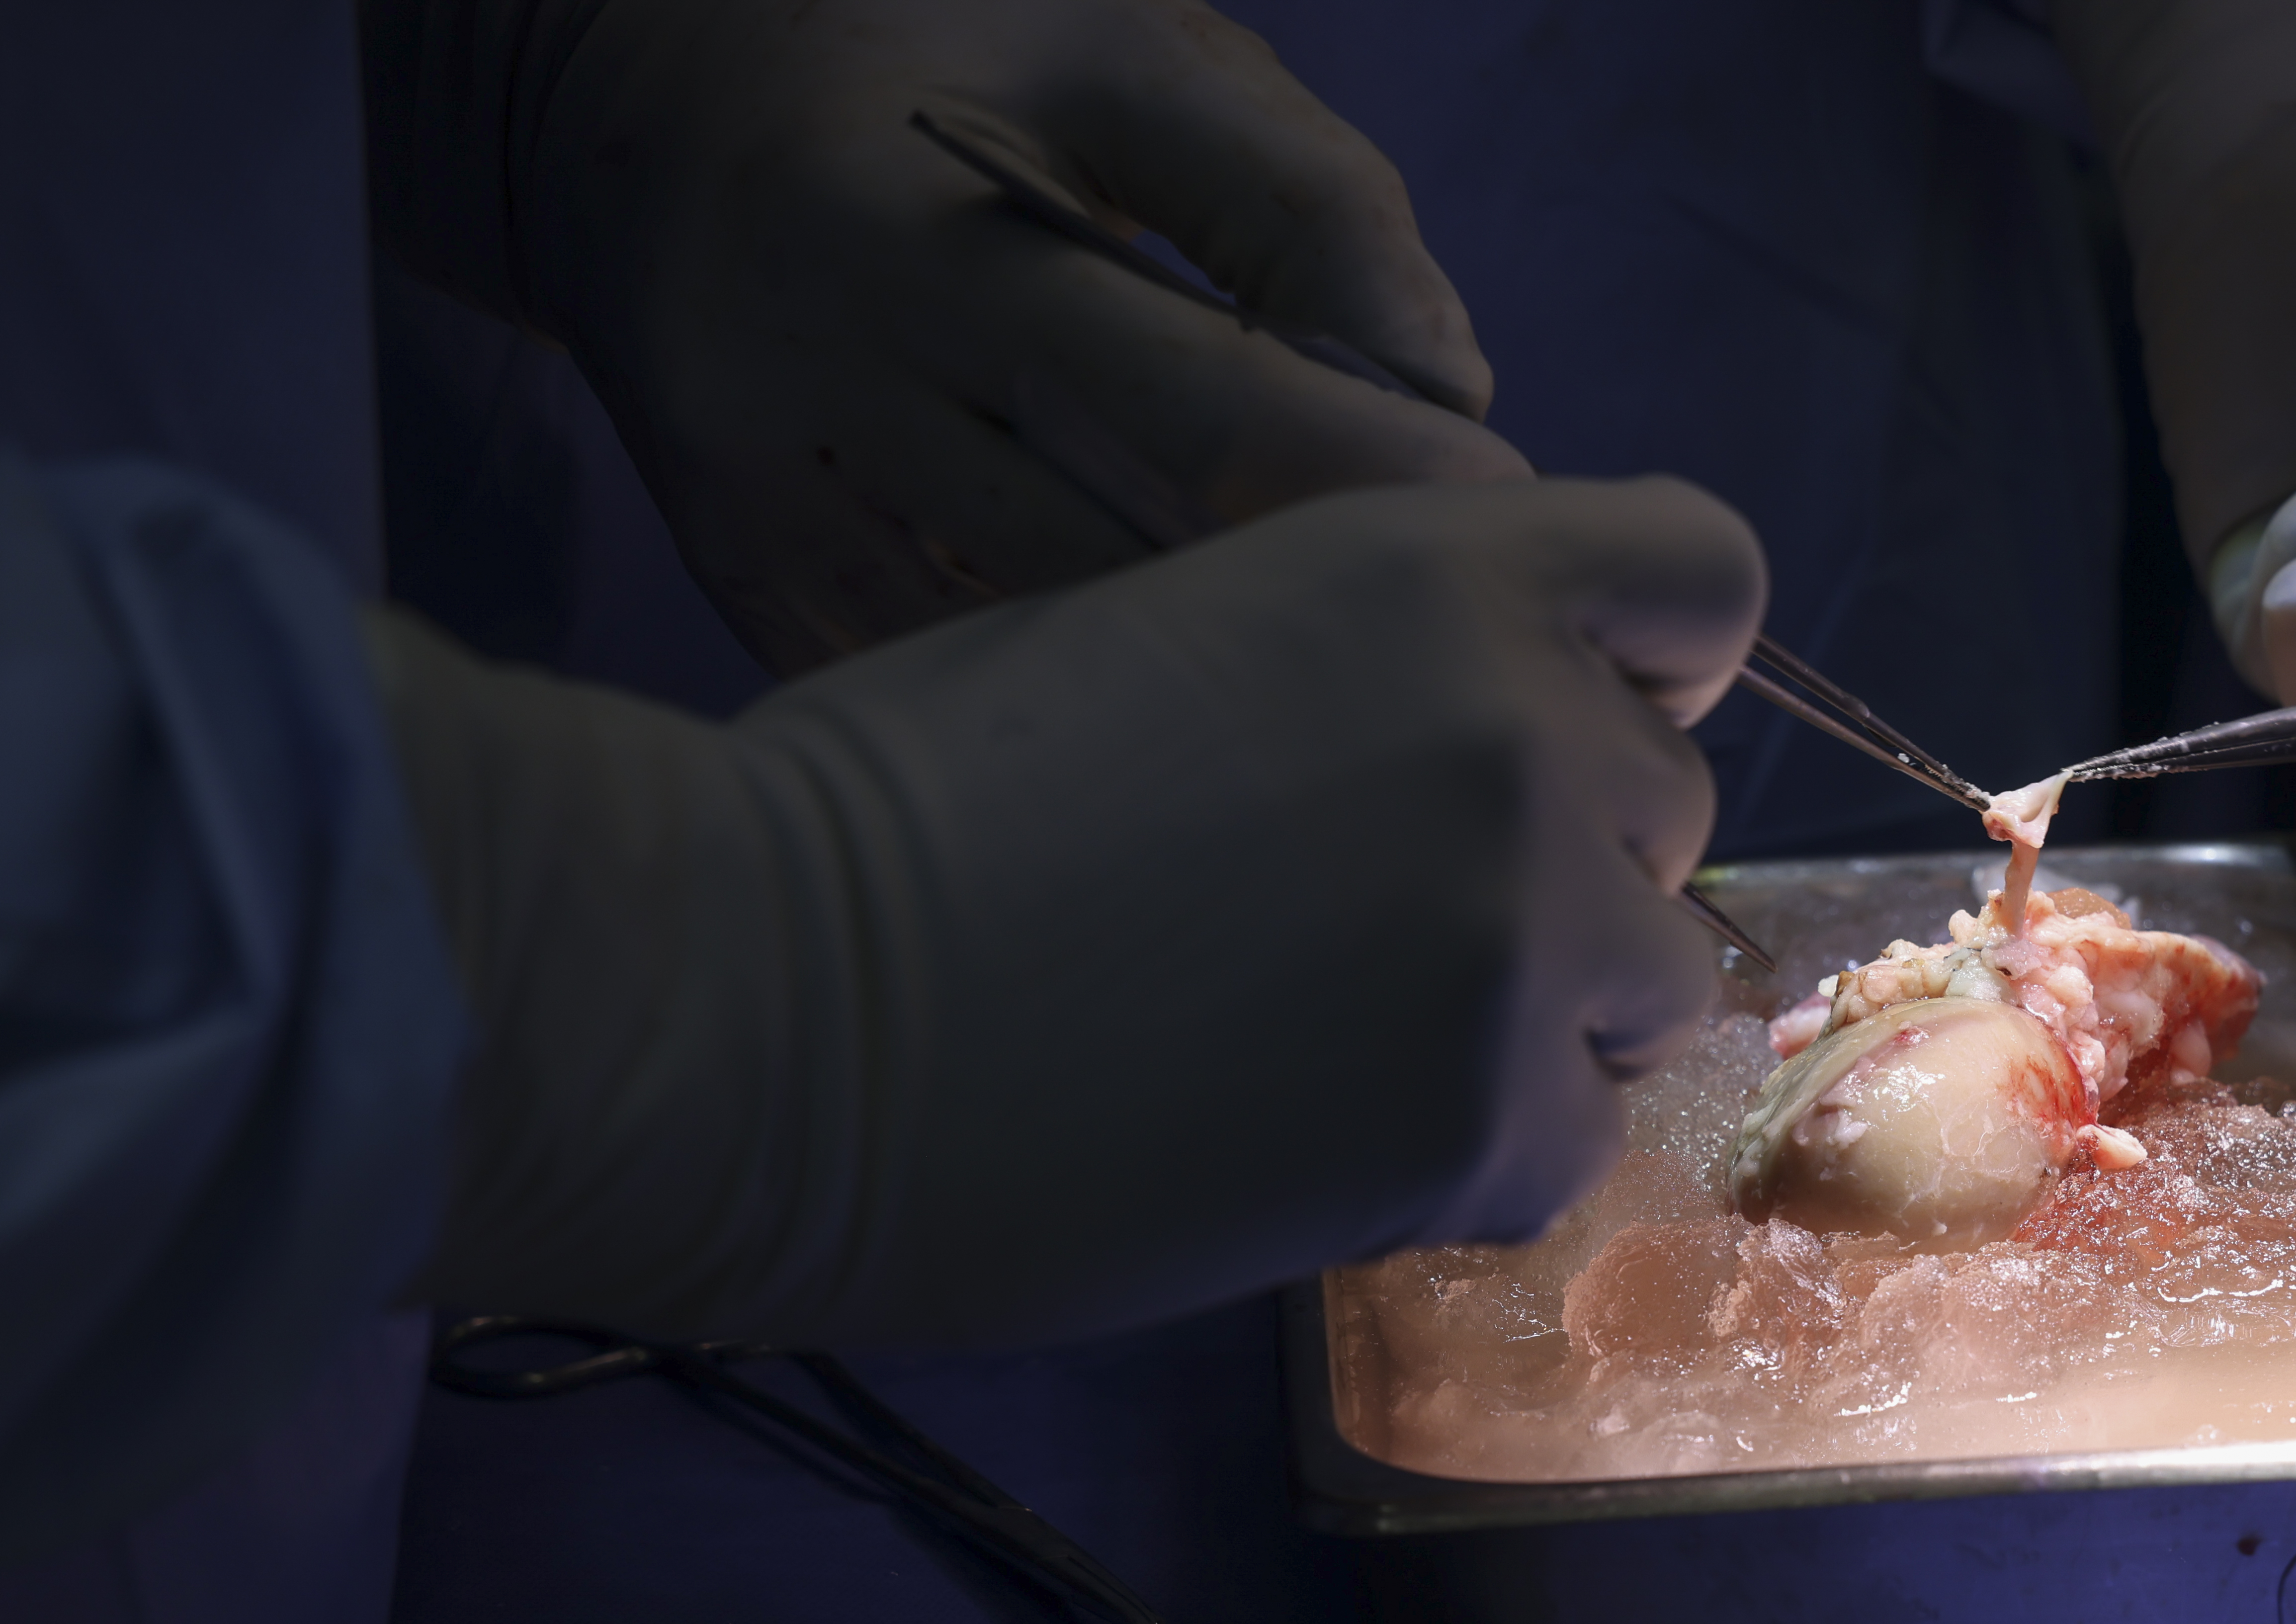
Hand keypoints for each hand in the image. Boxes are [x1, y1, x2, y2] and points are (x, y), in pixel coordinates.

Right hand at [363, 0, 1529, 672]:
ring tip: (1366, 694)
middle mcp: (825, 393)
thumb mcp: (1129, 57)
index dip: (1371, 483)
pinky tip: (1208, 731)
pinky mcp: (756, 606)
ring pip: (1055, 671)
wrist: (639, 126)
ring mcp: (779, 523)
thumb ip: (1308, 202)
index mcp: (917, 238)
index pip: (1194, 400)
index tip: (1506, 522)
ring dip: (1226, 704)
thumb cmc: (947, 65)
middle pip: (1131, 565)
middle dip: (1320, 617)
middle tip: (1473, 644)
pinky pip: (967, 709)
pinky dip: (1105, 733)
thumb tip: (1452, 389)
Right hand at [370, 477, 1762, 1344]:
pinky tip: (1306, 1148)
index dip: (1648, 663)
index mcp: (1430, 567)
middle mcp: (1517, 731)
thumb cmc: (901, 803)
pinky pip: (1571, 1147)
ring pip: (1643, 990)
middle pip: (1668, 808)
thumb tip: (1469, 749)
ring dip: (1529, 1023)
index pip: (1702, 571)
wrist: (765, 1004)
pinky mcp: (1487, 1125)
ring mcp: (1519, 937)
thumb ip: (1363, 662)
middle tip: (1356, 927)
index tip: (1561, 731)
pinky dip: (1472, 1164)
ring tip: (1327, 1047)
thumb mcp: (1166, 627)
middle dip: (1555, 866)